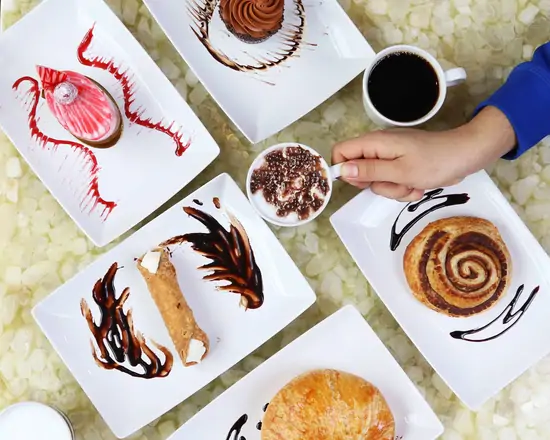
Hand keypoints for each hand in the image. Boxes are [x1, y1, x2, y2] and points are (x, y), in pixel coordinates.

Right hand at [332, 107, 515, 200]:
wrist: (467, 155)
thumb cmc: (436, 161)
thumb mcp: (400, 171)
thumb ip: (369, 171)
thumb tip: (342, 171)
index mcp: (375, 143)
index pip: (341, 152)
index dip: (343, 170)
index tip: (360, 183)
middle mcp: (379, 148)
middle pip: (359, 171)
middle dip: (376, 184)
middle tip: (396, 183)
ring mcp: (390, 156)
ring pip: (377, 181)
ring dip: (393, 189)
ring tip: (412, 184)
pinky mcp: (401, 164)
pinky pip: (392, 182)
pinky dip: (403, 188)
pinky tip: (418, 185)